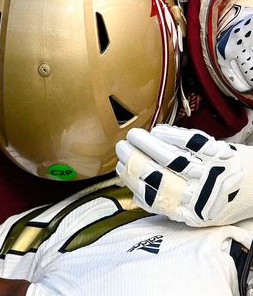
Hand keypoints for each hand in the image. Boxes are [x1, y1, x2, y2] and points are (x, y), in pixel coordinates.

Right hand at [116, 125, 252, 225]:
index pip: (154, 198)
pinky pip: (189, 142)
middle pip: (158, 175)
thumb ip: (170, 207)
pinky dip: (169, 135)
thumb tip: (136, 196)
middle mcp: (201, 195)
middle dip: (134, 159)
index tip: (121, 169)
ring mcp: (211, 173)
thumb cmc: (225, 199)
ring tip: (133, 136)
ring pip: (170, 157)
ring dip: (146, 144)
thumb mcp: (199, 215)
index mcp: (193, 213)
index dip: (133, 181)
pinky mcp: (219, 154)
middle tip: (121, 148)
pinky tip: (157, 131)